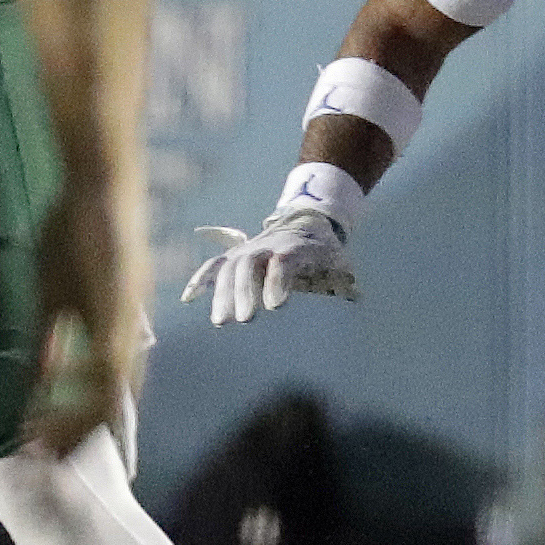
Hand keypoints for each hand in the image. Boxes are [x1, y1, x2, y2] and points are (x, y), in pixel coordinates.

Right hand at [29, 173, 151, 455]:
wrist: (100, 188)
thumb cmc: (77, 233)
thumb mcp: (57, 292)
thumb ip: (52, 332)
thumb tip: (39, 370)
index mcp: (119, 327)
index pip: (113, 387)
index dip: (100, 421)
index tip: (87, 453)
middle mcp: (129, 330)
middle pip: (113, 398)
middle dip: (87, 434)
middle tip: (66, 467)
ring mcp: (126, 320)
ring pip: (108, 388)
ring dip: (78, 421)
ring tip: (54, 452)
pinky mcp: (118, 306)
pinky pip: (103, 359)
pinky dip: (81, 387)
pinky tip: (63, 410)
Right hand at [181, 207, 358, 324]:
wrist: (307, 222)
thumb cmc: (325, 251)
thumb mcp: (339, 263)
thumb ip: (344, 281)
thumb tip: (356, 296)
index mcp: (295, 248)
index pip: (284, 262)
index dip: (278, 282)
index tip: (276, 307)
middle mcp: (267, 247)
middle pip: (250, 266)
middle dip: (246, 292)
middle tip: (246, 320)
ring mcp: (247, 250)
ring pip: (229, 268)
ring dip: (223, 294)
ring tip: (221, 322)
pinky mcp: (234, 256)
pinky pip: (213, 265)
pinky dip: (199, 279)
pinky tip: (188, 299)